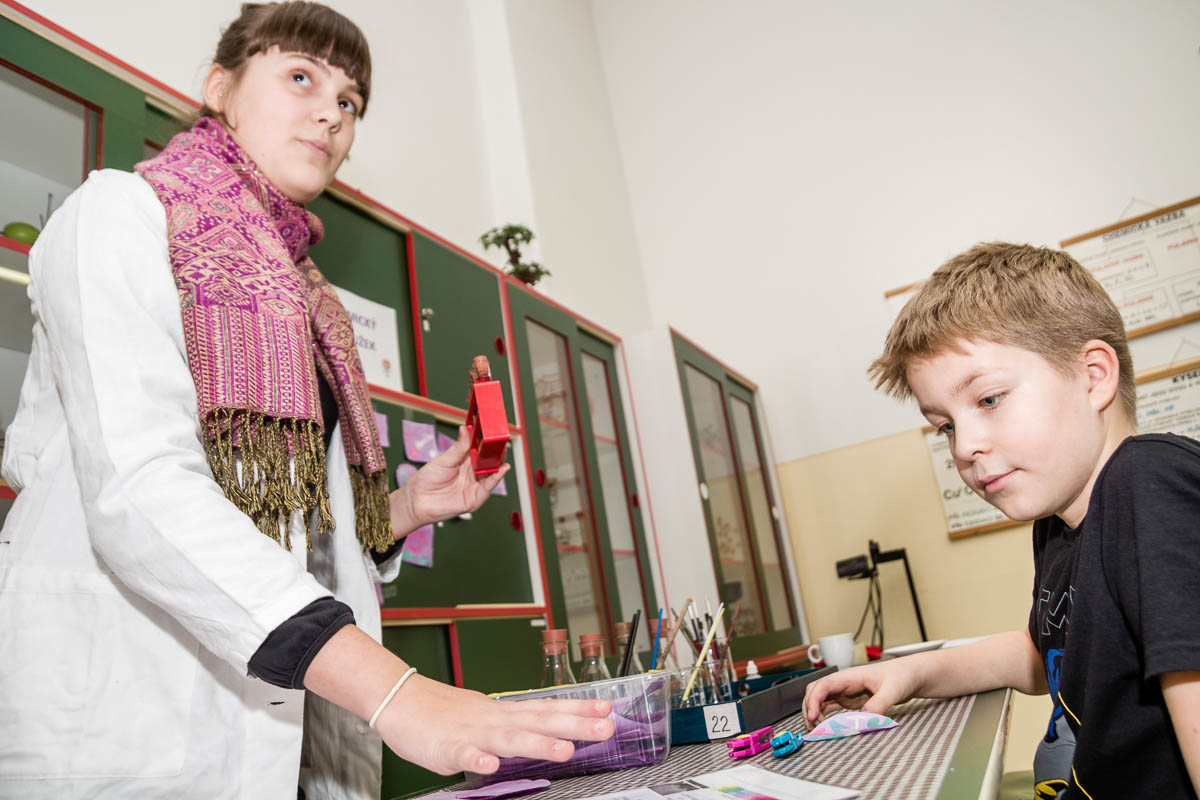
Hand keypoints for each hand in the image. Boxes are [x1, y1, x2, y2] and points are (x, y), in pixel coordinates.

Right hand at [375, 675, 613, 774]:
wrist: (400, 700)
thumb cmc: (442, 712)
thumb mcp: (486, 715)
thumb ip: (513, 726)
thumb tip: (543, 730)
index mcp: (505, 713)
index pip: (548, 708)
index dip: (578, 709)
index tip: (607, 709)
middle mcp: (495, 718)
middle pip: (540, 720)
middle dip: (575, 724)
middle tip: (606, 728)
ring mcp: (473, 732)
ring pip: (509, 737)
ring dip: (538, 742)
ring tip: (565, 749)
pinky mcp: (447, 746)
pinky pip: (464, 753)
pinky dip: (477, 758)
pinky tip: (489, 764)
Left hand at [389, 425, 509, 535]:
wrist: (417, 501)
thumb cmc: (426, 480)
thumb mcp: (444, 460)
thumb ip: (458, 447)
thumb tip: (465, 429)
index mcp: (464, 461)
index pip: (479, 449)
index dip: (486, 441)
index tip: (492, 431)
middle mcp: (471, 473)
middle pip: (488, 461)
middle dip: (495, 451)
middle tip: (500, 441)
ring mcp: (474, 485)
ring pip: (491, 473)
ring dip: (498, 463)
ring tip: (501, 452)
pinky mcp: (475, 498)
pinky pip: (488, 487)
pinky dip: (496, 478)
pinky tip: (501, 469)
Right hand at [803, 660, 920, 728]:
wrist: (910, 676)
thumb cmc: (901, 676)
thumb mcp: (893, 690)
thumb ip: (880, 703)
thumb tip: (865, 718)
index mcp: (849, 676)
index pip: (823, 685)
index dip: (814, 700)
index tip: (814, 716)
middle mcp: (843, 683)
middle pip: (815, 691)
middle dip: (809, 707)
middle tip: (814, 727)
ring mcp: (845, 692)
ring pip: (820, 699)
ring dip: (814, 713)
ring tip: (817, 729)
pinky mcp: (850, 700)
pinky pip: (830, 707)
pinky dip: (824, 716)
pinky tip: (826, 726)